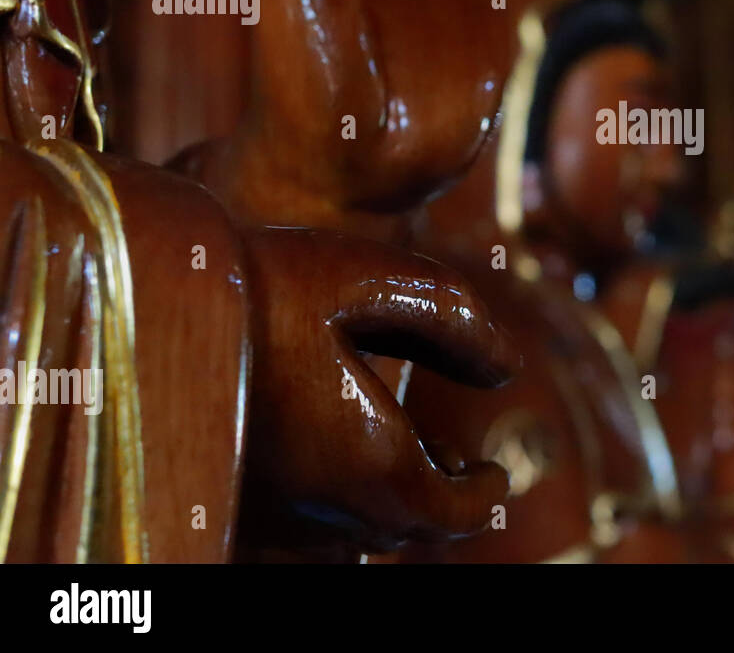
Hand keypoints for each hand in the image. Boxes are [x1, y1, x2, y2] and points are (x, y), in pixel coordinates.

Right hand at [238, 227, 520, 552]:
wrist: (145, 299)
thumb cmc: (269, 282)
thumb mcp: (377, 277)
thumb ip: (456, 320)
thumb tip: (507, 367)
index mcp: (371, 458)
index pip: (451, 515)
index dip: (482, 498)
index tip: (494, 476)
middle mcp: (323, 503)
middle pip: (403, 531)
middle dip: (441, 505)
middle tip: (458, 469)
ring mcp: (273, 509)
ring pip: (353, 536)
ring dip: (391, 507)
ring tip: (405, 458)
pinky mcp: (235, 497)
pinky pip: (302, 534)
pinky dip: (336, 511)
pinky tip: (335, 462)